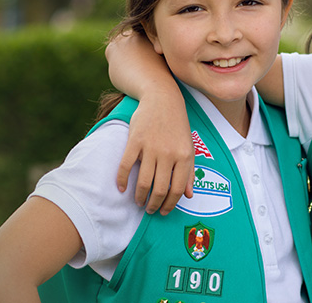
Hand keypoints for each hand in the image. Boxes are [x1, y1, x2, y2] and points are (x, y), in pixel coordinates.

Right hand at [115, 95, 193, 214]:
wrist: (162, 99)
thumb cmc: (177, 125)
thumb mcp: (189, 147)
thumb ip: (189, 172)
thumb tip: (188, 195)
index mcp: (184, 157)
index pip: (177, 190)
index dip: (169, 205)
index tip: (163, 211)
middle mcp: (168, 154)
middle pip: (160, 189)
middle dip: (153, 204)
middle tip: (149, 210)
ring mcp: (151, 147)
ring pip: (143, 181)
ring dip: (139, 196)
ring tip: (138, 201)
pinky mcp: (135, 141)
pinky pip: (126, 165)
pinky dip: (121, 180)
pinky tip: (121, 188)